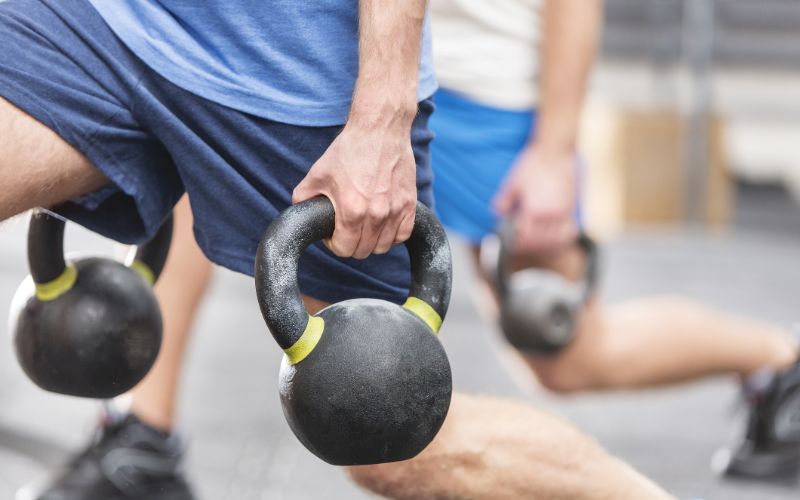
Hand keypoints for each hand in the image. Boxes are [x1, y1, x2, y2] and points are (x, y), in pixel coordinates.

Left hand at [293, 121, 416, 258]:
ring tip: (363, 227)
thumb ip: (303, 197)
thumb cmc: (349, 150)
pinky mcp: (409, 203)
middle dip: (351, 244)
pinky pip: (402, 235)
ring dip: (371, 241)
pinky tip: (382, 225)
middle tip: (346, 229)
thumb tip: (299, 213)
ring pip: (383, 246)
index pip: (344, 249)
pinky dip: (392, 235)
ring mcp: (396, 209)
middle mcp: (376, 214)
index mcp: (352, 210)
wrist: (380, 129)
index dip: (334, 244)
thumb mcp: (317, 173)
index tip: (333, 234)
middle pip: (363, 251)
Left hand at [493, 147, 577, 253]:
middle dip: (528, 245)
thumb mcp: (512, 183)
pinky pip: (568, 232)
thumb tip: (498, 214)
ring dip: (543, 244)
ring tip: (534, 242)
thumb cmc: (533, 165)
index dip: (516, 242)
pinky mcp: (572, 209)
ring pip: (556, 240)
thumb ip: (503, 201)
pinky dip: (560, 239)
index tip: (511, 242)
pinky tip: (551, 237)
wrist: (555, 151)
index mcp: (534, 210)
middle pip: (540, 241)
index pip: (524, 236)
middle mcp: (551, 215)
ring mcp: (564, 213)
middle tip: (519, 243)